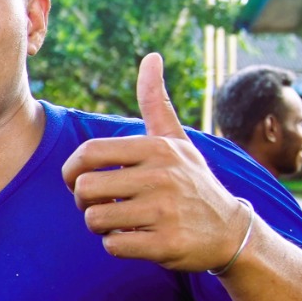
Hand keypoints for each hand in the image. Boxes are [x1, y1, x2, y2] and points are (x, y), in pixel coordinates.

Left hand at [60, 53, 255, 271]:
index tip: (77, 180)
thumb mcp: (177, 140)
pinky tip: (137, 238)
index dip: (71, 170)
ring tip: (121, 220)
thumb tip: (151, 56)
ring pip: (95, 218)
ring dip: (100, 225)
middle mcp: (162, 176)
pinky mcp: (167, 244)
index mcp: (157, 149)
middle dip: (84, 201)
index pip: (88, 153)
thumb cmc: (192, 181)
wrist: (230, 232)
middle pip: (85, 188)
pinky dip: (117, 244)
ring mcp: (165, 211)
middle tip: (101, 205)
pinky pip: (113, 245)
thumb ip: (156, 102)